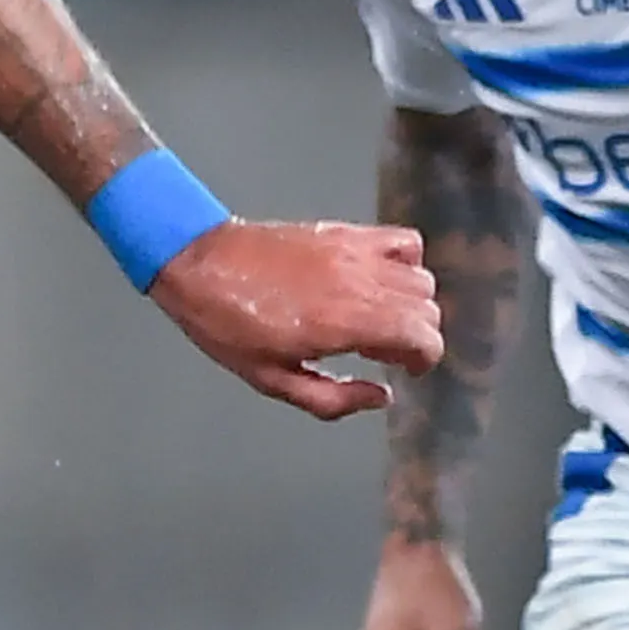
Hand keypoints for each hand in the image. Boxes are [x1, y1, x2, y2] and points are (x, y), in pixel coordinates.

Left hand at [149, 218, 442, 420]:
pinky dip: (408, 262)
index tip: (404, 370)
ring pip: (421, 277)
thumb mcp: (273, 380)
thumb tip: (381, 397)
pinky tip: (381, 281)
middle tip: (384, 351)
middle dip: (417, 336)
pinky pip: (404, 240)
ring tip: (379, 319)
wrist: (200, 264)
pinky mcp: (346, 232)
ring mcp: (355, 252)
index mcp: (345, 323)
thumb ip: (332, 397)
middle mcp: (360, 283)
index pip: (423, 337)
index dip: (424, 359)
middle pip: (428, 307)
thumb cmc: (228, 326)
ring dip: (413, 303)